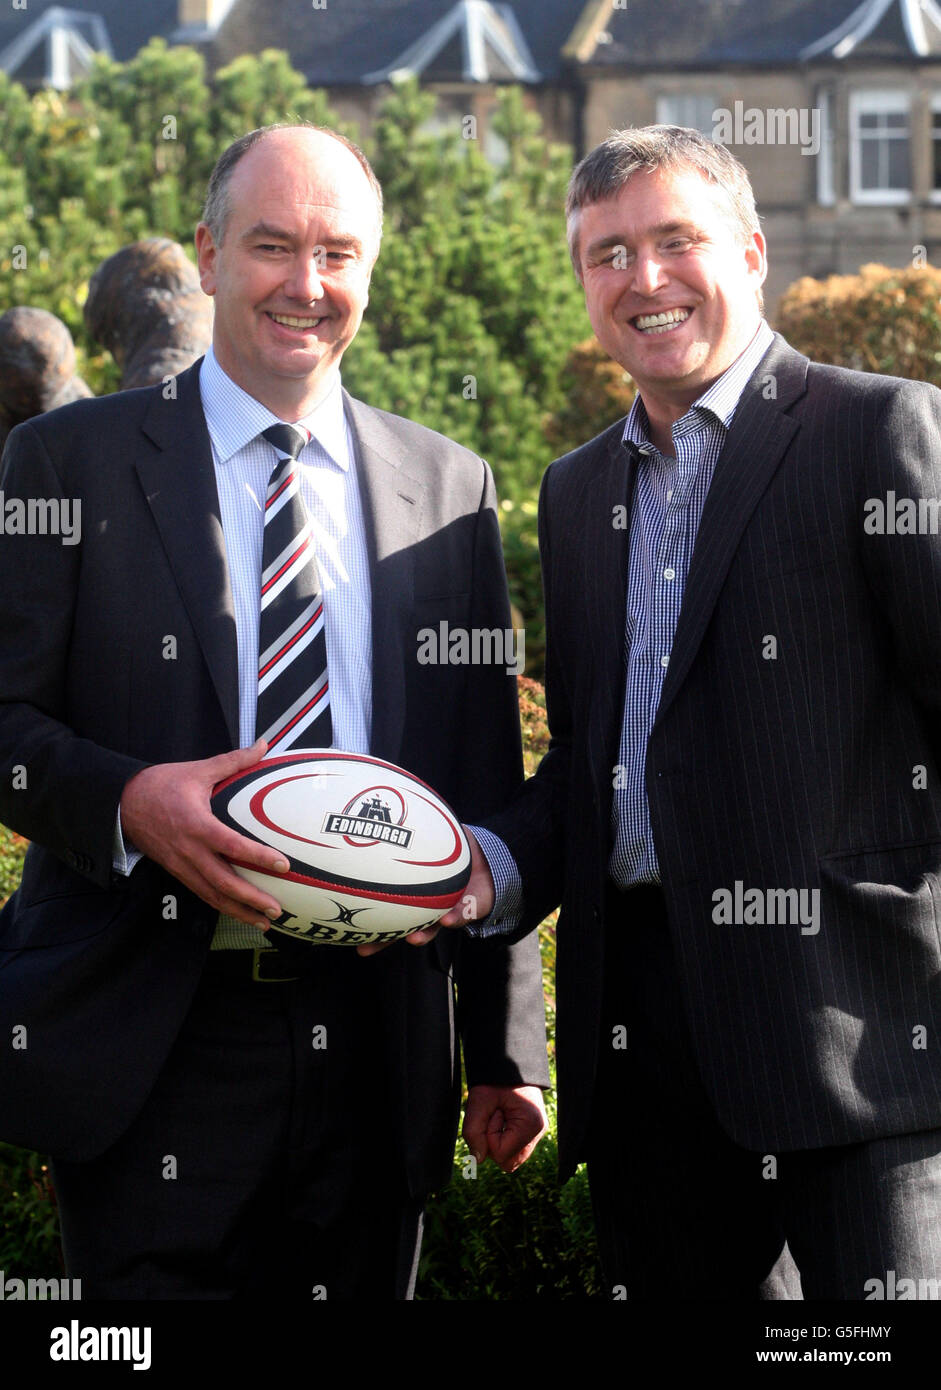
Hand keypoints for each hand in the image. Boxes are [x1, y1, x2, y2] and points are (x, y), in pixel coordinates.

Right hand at [119, 738, 287, 928]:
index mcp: (197, 824)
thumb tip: (263, 745)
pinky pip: (201, 892)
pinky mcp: (177, 871)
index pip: (231, 845)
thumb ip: (233, 761)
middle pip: (223, 882)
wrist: (123, 803)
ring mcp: (181, 865)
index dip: (257, 856)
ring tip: (264, 922)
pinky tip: (240, 913)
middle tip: (276, 908)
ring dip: (238, 910)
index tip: (282, 865)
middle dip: (250, 899)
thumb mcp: (198, 770)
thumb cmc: (162, 784)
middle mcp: (189, 851)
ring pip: (212, 894)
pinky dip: (222, 905)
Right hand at [356, 825, 494, 956]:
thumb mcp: (425, 833)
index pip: (386, 910)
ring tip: (414, 938)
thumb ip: (403, 828)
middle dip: (385, 940)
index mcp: (412, 893)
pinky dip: (459, 916)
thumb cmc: (448, 843)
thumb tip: (371, 811)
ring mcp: (449, 909)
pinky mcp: (473, 907)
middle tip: (365, 949)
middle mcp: (427, 906)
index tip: (345, 930)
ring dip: (424, 933)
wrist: (486, 852)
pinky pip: (466, 913)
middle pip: (402, 927)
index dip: (366, 922)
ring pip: (433, 927)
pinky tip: (450, 919)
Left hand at [462, 1084, 547, 1172]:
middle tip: (495, 1114)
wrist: (509, 1061)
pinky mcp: (532, 1132)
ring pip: (510, 1158)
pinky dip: (503, 1137)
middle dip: (493, 1142)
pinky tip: (504, 1117)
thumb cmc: (495, 1078)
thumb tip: (478, 1160)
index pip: (500, 1155)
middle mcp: (538, 1132)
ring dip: (498, 1140)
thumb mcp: (479, 1099)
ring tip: (500, 1114)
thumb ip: (473, 1131)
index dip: (488, 1136)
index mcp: (531, 1124)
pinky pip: (513, 1149)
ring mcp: (537, 1133)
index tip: (492, 1112)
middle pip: (507, 1162)